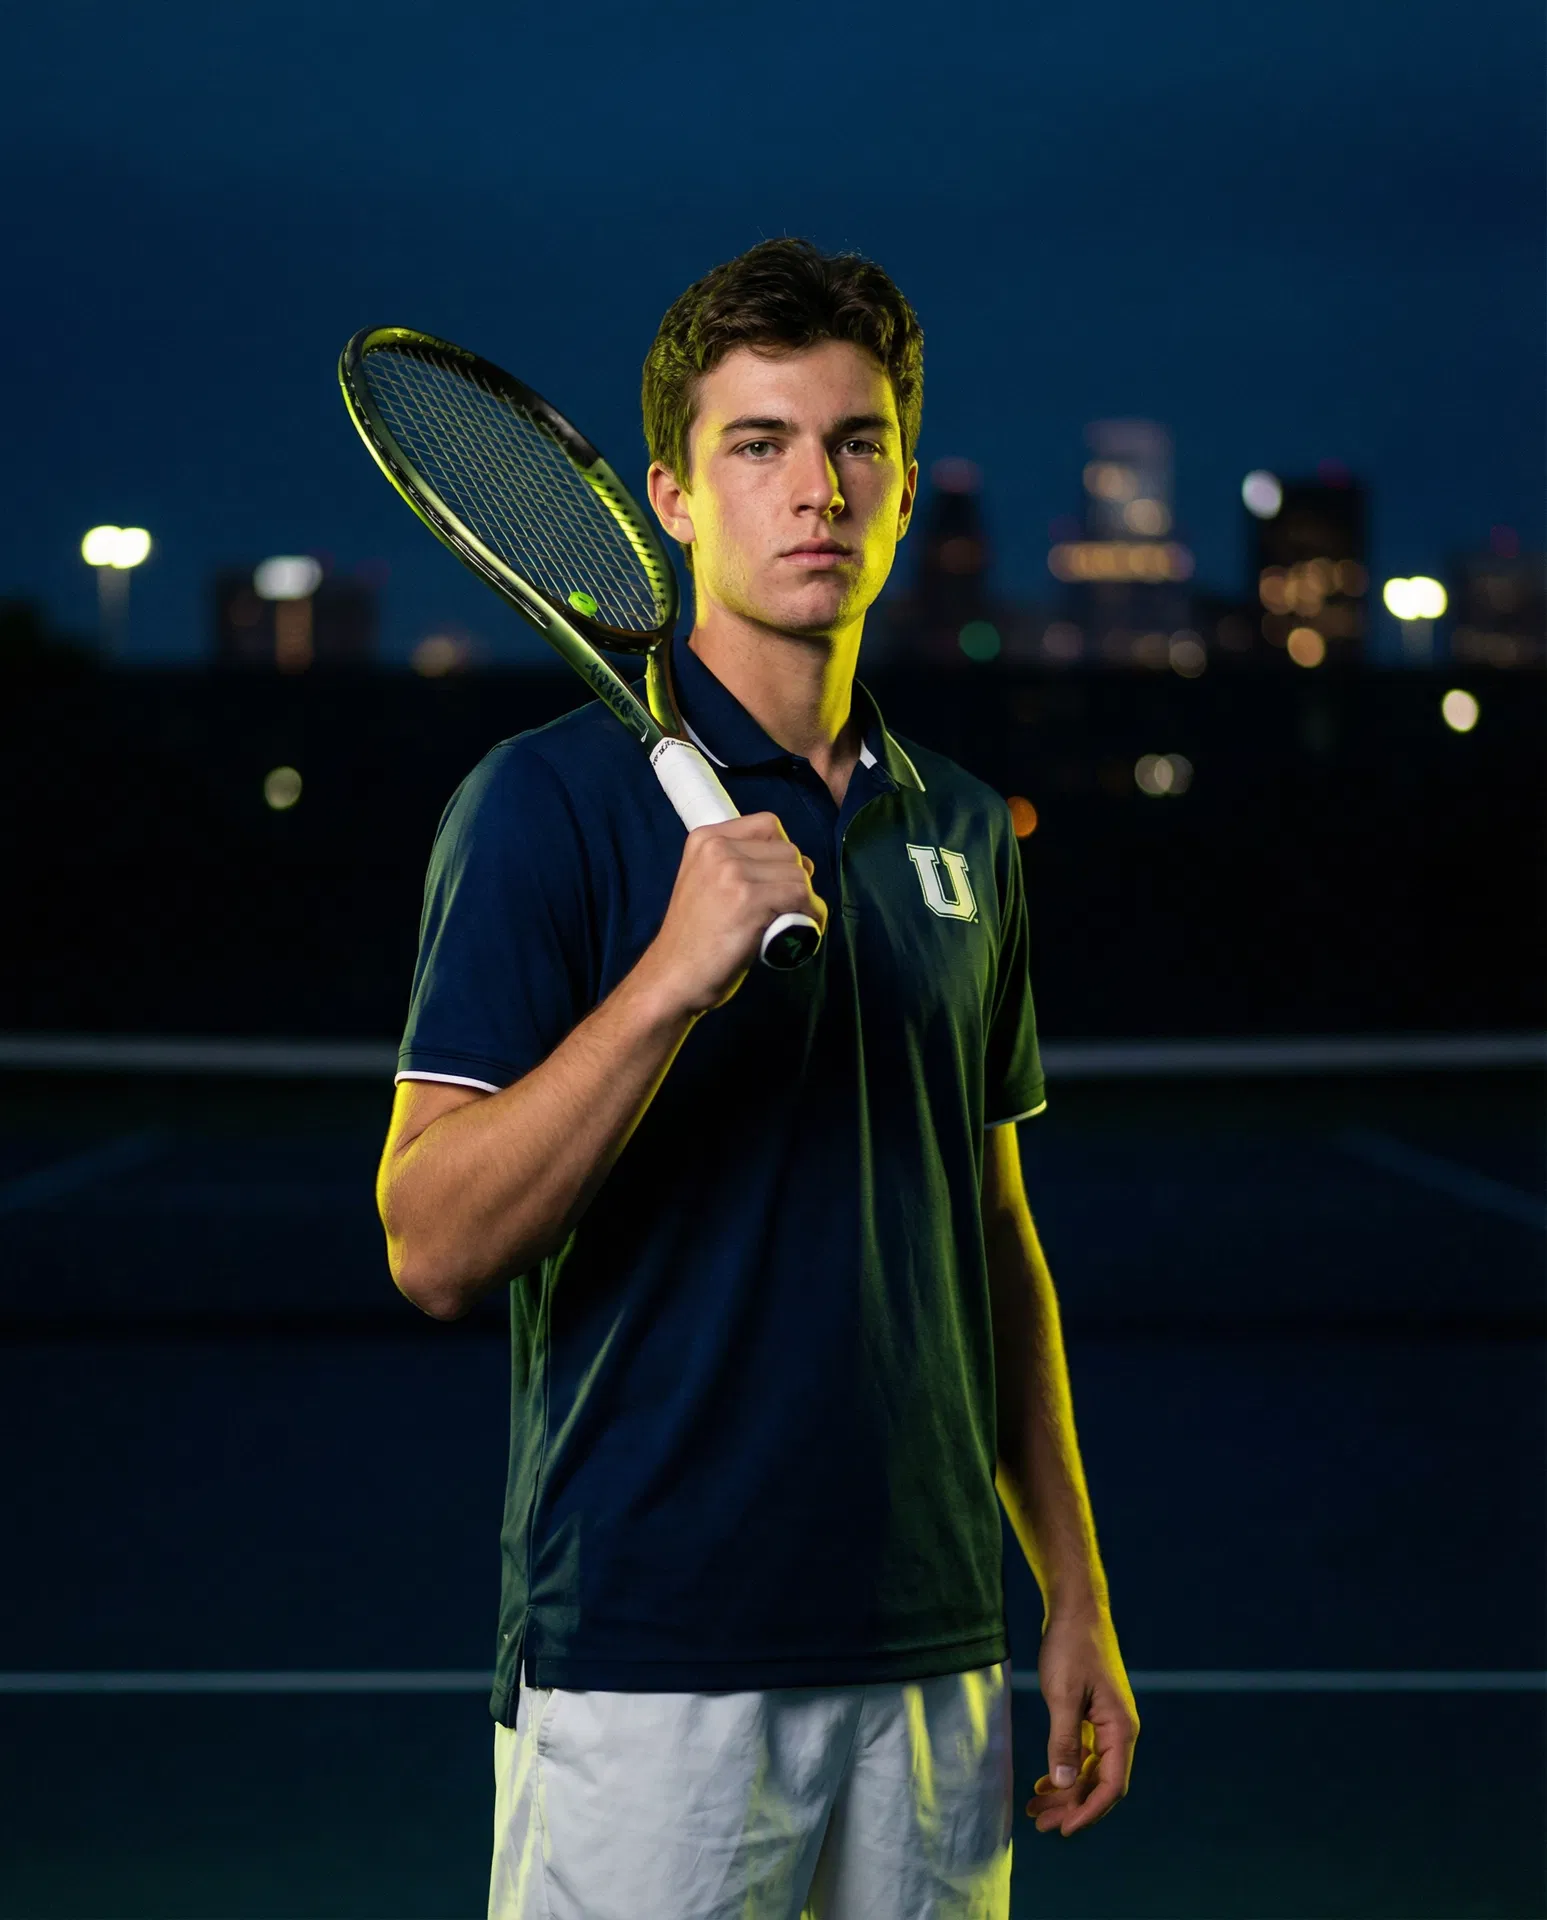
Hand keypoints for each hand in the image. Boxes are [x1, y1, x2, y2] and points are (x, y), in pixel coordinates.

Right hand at [639, 812, 827, 1016]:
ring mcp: (733, 872)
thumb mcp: (707, 883)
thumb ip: (739, 865)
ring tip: (796, 922)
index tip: (780, 881)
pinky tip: (804, 931)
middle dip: (797, 879)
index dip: (782, 853)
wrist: (673, 976)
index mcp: (705, 839)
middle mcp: (718, 848)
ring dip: (806, 900)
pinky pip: (802, 897)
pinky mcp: (749, 899)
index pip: (767, 825)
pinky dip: (811, 915)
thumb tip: (798, 863)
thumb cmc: (694, 939)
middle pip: (788, 850)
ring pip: (798, 874)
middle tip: (789, 908)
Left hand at [1025, 1603, 1139, 1837]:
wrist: (1076, 1609)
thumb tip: (1065, 1784)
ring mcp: (1107, 1724)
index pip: (1111, 1786)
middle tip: (1039, 1824)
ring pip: (1089, 1771)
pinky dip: (1065, 1769)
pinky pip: (1083, 1754)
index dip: (1088, 1811)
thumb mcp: (1063, 1694)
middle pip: (1099, 1784)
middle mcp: (1119, 1731)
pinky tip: (1043, 1783)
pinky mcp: (1093, 1715)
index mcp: (1120, 1730)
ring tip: (1035, 1809)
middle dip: (1071, 1807)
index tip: (1063, 1829)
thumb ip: (1064, 1740)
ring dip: (1065, 1791)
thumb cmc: (1071, 1647)